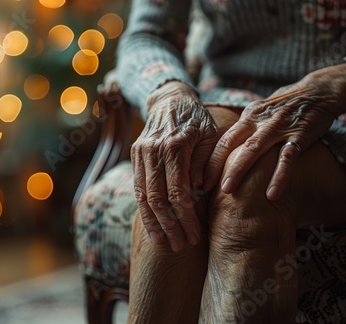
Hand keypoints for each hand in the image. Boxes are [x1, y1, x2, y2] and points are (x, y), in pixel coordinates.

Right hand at [132, 81, 217, 251]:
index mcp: (175, 146)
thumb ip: (205, 162)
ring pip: (143, 196)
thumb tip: (198, 190)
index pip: (178, 191)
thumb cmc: (197, 119)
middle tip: (181, 245)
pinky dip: (144, 210)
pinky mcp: (135, 156)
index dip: (186, 217)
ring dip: (154, 222)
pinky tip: (152, 226)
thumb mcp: (211, 135)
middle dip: (170, 226)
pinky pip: (137, 188)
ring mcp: (141, 153)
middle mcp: (154, 151)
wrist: (170, 99)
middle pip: (157, 198)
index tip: (194, 234)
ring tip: (165, 242)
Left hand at [203, 66, 345, 199]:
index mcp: (248, 117)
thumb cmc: (285, 107)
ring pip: (254, 149)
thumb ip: (246, 130)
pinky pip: (287, 158)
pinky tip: (271, 194)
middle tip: (204, 187)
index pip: (223, 140)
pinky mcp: (300, 135)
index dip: (209, 159)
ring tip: (227, 192)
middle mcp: (259, 121)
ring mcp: (279, 128)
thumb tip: (226, 152)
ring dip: (239, 170)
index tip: (198, 178)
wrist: (319, 92)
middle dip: (216, 166)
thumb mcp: (261, 113)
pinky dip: (279, 176)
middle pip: (232, 144)